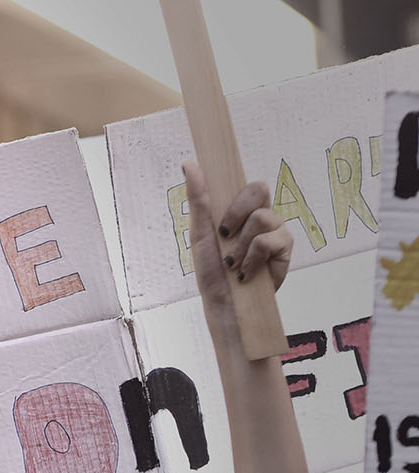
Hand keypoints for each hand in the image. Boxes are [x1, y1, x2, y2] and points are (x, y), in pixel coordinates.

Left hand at [182, 163, 293, 347]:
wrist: (225, 305)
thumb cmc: (211, 272)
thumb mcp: (200, 233)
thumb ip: (199, 199)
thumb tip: (189, 163)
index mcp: (240, 211)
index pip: (249, 184)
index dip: (238, 188)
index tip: (223, 203)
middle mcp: (261, 217)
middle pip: (259, 189)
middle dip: (236, 213)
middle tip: (223, 235)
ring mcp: (276, 231)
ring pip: (262, 218)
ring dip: (240, 245)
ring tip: (233, 264)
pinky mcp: (285, 249)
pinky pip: (270, 240)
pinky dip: (252, 258)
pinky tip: (246, 273)